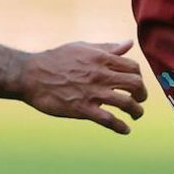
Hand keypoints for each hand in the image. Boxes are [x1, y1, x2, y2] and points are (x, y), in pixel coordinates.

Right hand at [19, 40, 146, 133]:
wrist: (30, 75)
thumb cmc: (56, 59)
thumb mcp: (84, 47)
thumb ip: (108, 48)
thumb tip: (129, 43)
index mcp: (102, 59)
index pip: (133, 67)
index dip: (139, 76)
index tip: (136, 82)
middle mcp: (101, 75)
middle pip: (135, 84)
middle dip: (142, 93)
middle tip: (140, 99)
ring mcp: (92, 93)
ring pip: (126, 102)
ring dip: (136, 110)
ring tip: (137, 114)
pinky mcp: (82, 109)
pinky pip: (107, 119)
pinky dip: (120, 126)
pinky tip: (125, 130)